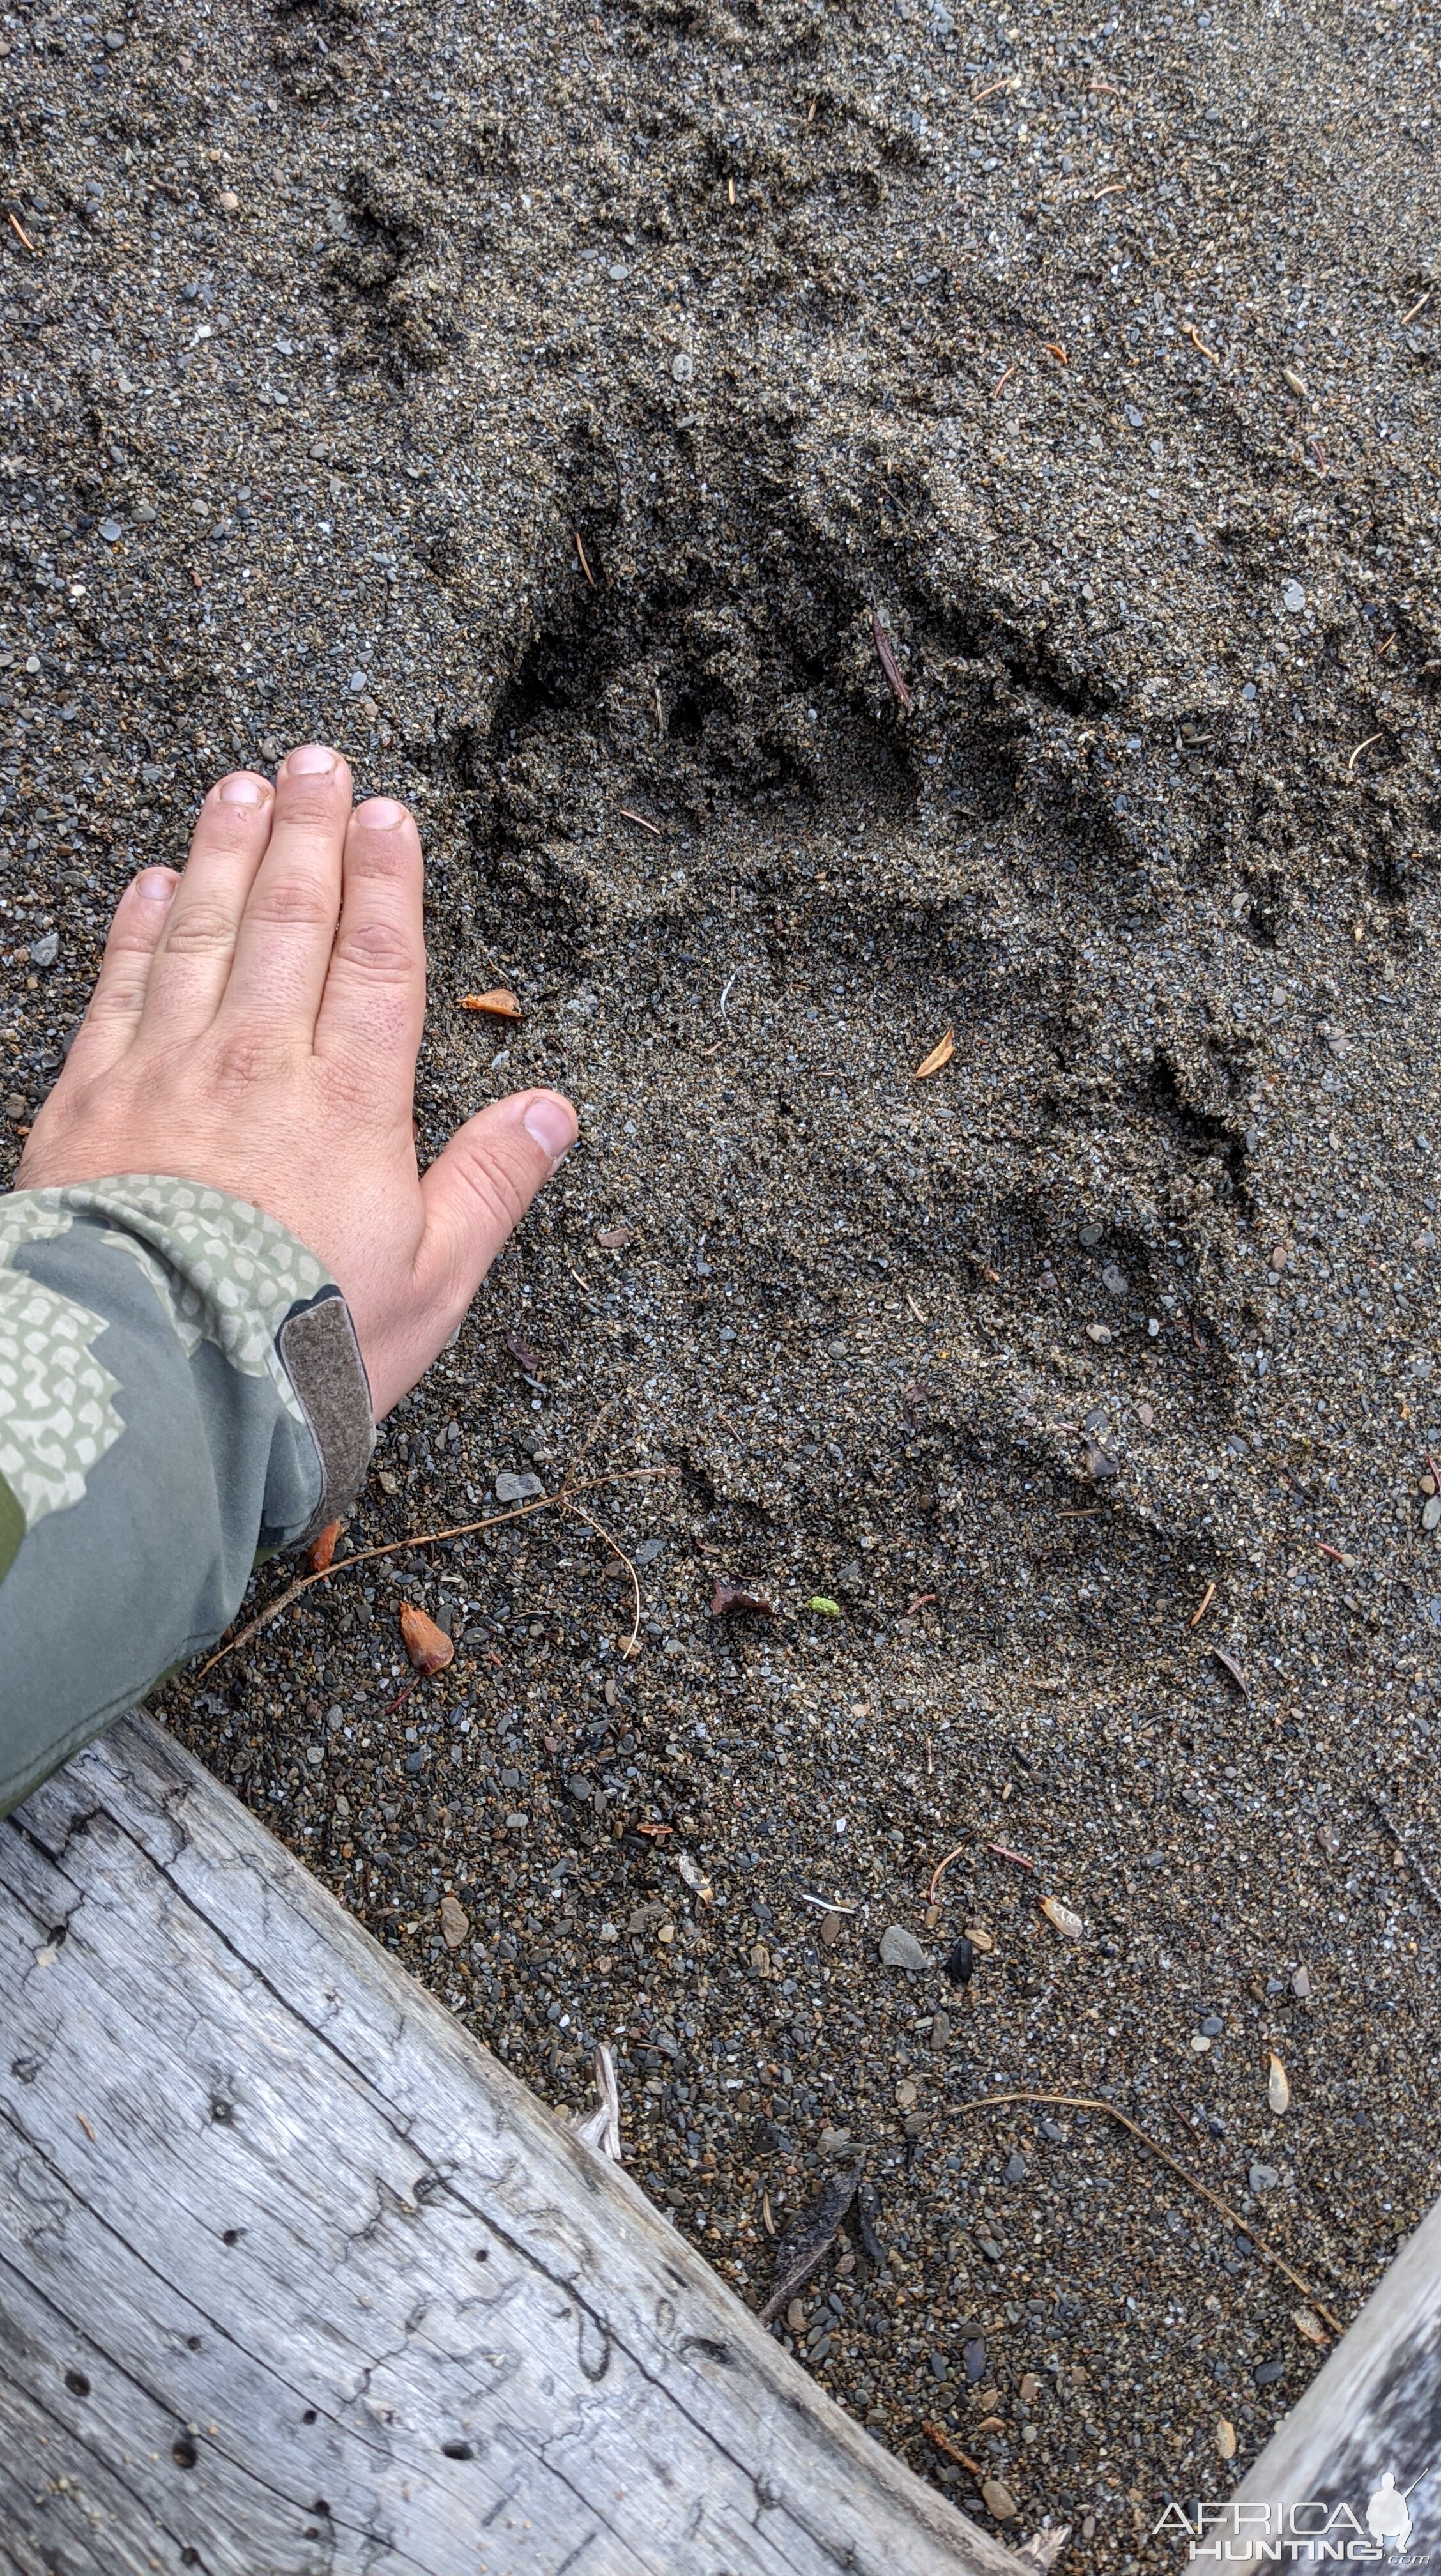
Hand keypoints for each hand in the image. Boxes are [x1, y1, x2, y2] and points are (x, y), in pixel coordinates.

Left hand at [17, 744, 575, 1417]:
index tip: (387, 814)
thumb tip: (553, 1107)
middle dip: (306, 835)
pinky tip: (153, 883)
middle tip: (316, 761)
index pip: (375, 962)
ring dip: (224, 853)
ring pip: (202, 935)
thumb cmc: (305, 1345)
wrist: (157, 1385)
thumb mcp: (432, 1282)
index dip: (385, 881)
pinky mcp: (88, 1106)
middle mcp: (258, 1067)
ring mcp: (166, 1077)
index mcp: (350, 1106)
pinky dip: (138, 928)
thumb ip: (489, 1184)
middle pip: (288, 923)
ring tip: (240, 786)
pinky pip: (118, 990)